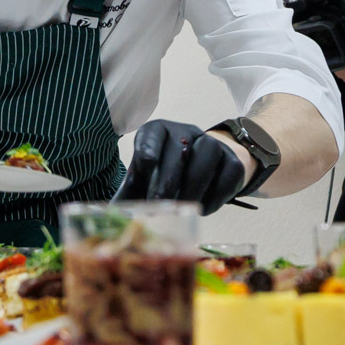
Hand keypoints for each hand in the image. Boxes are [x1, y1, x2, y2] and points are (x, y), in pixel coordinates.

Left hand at [114, 120, 248, 214]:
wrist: (210, 166)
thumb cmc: (168, 173)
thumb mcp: (146, 177)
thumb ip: (131, 192)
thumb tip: (111, 213)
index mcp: (158, 131)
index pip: (151, 134)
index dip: (148, 149)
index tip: (146, 166)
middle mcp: (185, 132)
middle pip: (178, 152)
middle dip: (167, 182)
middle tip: (159, 205)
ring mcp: (212, 144)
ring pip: (204, 161)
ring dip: (191, 190)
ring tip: (182, 210)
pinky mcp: (233, 162)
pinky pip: (226, 178)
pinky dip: (213, 197)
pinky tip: (202, 209)